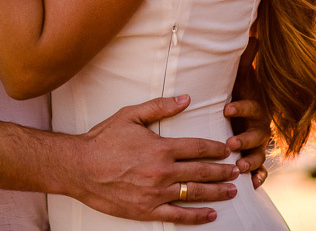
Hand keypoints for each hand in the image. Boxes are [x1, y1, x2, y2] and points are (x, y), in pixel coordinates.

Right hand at [64, 95, 238, 225]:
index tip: (226, 149)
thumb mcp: (130, 115)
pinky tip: (211, 214)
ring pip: (194, 193)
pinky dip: (197, 216)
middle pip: (201, 171)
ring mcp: (156, 193)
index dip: (215, 148)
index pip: (197, 148)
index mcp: (160, 147)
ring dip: (216, 192)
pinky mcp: (147, 210)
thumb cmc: (103, 139)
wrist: (79, 167)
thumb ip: (160, 107)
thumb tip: (186, 99)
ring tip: (231, 191)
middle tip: (236, 171)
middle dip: (222, 171)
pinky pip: (178, 216)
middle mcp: (162, 172)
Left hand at [224, 36, 270, 187]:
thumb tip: (252, 31)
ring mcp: (259, 144)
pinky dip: (259, 178)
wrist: (244, 112)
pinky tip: (254, 185)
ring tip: (239, 165)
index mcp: (255, 106)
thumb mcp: (241, 76)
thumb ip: (245, 57)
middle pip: (257, 134)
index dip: (240, 108)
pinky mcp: (256, 159)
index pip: (250, 107)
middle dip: (245, 138)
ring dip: (250, 160)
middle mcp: (260, 126)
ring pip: (259, 154)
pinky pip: (262, 171)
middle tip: (231, 143)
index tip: (227, 109)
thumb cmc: (239, 92)